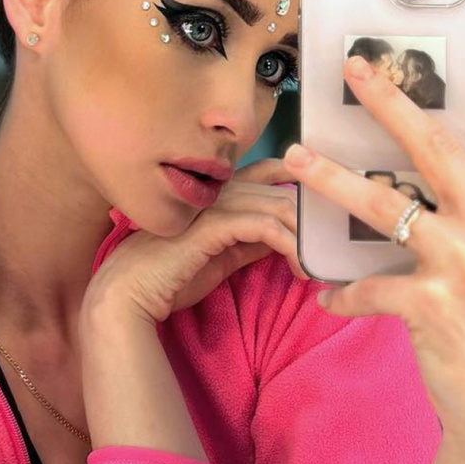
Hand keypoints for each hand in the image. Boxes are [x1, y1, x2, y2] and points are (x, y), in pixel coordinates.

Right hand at [82, 157, 305, 325]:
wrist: (129, 293)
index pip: (272, 170)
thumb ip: (250, 241)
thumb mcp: (222, 256)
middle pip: (284, 187)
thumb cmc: (171, 276)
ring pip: (279, 204)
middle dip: (314, 217)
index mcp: (220, 192)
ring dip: (306, 236)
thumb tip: (282, 239)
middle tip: (335, 247)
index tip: (325, 213)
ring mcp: (214, 202)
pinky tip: (300, 268)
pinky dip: (289, 247)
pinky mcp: (212, 224)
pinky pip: (264, 227)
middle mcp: (219, 189)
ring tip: (321, 263)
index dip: (302, 183)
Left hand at [283, 14, 464, 463]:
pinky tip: (327, 294)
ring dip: (332, 179)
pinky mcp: (437, 305)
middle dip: (391, 99)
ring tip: (294, 157)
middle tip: (352, 66)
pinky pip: (370, 283)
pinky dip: (343, 289)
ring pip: (387, 203)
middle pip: (437, 146)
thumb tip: (421, 157)